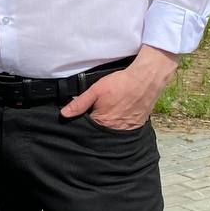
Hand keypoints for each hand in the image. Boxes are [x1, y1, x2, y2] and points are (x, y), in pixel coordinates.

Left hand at [60, 46, 177, 129]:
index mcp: (102, 123)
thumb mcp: (95, 90)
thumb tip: (64, 114)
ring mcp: (127, 129)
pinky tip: (121, 112)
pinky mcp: (137, 126)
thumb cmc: (120, 84)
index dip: (85, 119)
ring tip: (112, 109)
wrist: (145, 80)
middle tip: (103, 107)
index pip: (87, 128)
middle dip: (97, 122)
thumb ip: (79, 104)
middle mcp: (115, 130)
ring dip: (109, 123)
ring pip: (112, 130)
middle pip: (100, 131)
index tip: (88, 111)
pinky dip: (120, 122)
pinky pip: (124, 129)